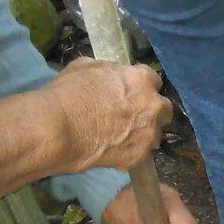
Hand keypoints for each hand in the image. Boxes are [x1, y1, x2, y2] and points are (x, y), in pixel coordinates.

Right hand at [45, 58, 172, 171]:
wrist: (60, 129)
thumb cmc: (69, 93)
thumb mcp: (86, 67)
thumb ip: (109, 72)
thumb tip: (112, 77)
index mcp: (142, 80)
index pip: (152, 80)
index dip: (140, 86)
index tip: (131, 91)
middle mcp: (153, 106)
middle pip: (163, 108)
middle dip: (152, 110)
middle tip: (133, 115)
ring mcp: (149, 133)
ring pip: (155, 133)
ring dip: (143, 132)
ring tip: (122, 136)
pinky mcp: (141, 156)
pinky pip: (141, 153)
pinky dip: (130, 151)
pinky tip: (114, 151)